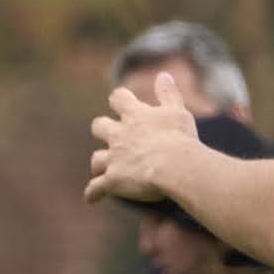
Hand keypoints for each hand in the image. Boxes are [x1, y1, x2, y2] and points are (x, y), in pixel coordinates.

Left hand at [86, 70, 200, 204]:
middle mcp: (119, 135)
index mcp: (135, 116)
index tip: (121, 102)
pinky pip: (96, 188)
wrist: (174, 165)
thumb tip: (163, 75)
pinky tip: (92, 198)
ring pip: (96, 160)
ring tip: (104, 170)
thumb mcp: (177, 111)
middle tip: (111, 135)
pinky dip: (93, 193)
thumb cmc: (180, 138)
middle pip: (99, 126)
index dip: (119, 100)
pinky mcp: (112, 180)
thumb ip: (168, 94)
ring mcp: (114, 158)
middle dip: (103, 130)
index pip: (118, 98)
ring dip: (100, 164)